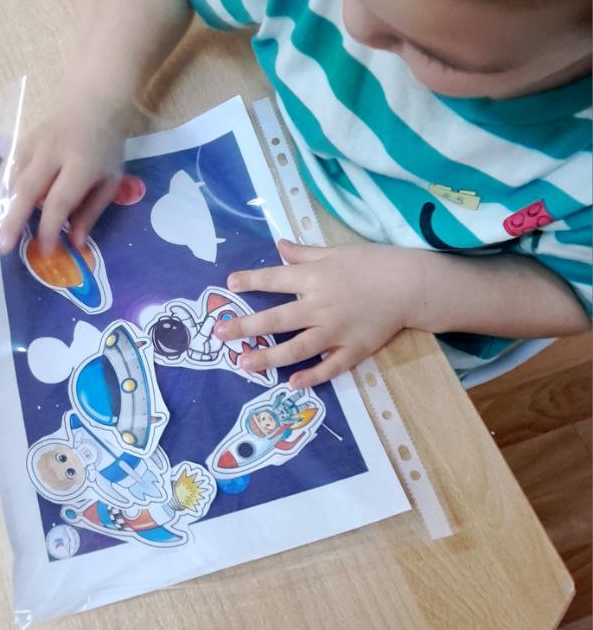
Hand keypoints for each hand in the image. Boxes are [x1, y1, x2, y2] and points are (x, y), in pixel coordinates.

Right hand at [0, 90, 126, 254]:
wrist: (91, 103)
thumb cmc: (103, 146)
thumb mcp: (109, 178)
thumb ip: (92, 210)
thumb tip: (75, 243)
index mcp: (81, 162)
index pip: (60, 200)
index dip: (50, 227)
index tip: (45, 250)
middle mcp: (53, 153)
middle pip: (28, 189)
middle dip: (13, 219)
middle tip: (2, 247)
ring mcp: (32, 145)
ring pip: (10, 178)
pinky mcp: (20, 142)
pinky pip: (5, 170)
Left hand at [215, 240, 419, 387]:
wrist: (410, 284)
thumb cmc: (373, 263)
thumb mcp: (336, 251)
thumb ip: (304, 252)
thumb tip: (278, 246)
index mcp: (314, 278)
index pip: (274, 279)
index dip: (250, 281)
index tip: (228, 284)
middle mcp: (319, 306)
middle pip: (276, 320)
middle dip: (245, 327)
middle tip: (219, 334)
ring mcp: (335, 331)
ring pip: (296, 349)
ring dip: (268, 358)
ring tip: (244, 364)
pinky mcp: (353, 349)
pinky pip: (329, 367)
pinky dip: (311, 377)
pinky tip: (292, 384)